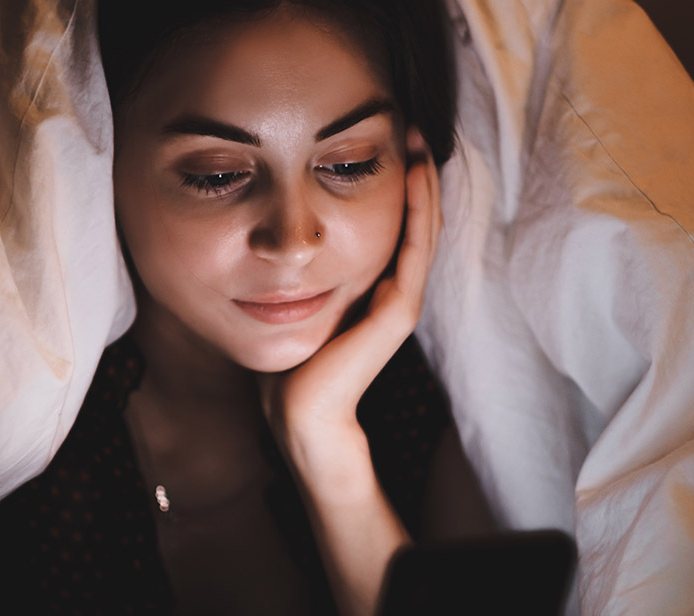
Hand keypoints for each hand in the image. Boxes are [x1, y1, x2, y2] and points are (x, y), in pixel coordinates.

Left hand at [258, 126, 443, 477]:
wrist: (298, 413)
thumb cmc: (289, 366)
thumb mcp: (293, 303)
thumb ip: (298, 275)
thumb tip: (271, 239)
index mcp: (372, 287)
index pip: (393, 224)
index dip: (395, 183)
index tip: (383, 138)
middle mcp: (392, 289)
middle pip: (415, 218)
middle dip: (413, 172)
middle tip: (408, 124)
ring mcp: (400, 299)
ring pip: (422, 228)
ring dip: (422, 183)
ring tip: (416, 139)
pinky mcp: (397, 310)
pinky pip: (414, 249)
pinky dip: (418, 212)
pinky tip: (414, 177)